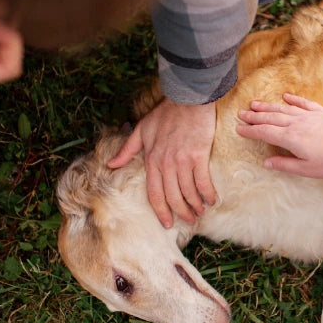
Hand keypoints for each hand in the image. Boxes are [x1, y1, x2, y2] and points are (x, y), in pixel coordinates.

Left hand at [108, 98, 216, 226]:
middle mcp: (166, 164)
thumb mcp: (141, 130)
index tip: (167, 223)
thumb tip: (111, 165)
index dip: (161, 211)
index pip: (155, 194)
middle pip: (172, 197)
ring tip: (200, 212)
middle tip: (188, 221)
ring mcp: (183, 161)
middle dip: (181, 213)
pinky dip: (208, 194)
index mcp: (151, 160)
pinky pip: (203, 182)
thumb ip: (127, 149)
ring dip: (195, 206)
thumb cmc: (166, 113)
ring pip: (188, 192)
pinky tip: (212, 200)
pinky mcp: (198, 156)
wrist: (188, 98)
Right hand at [236, 93, 322, 177]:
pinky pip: (302, 103)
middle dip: (254, 116)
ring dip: (268, 106)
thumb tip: (266, 163)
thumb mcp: (307, 169)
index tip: (239, 129)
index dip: (250, 131)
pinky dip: (292, 99)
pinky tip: (285, 96)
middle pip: (270, 118)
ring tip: (255, 104)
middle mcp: (296, 124)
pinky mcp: (321, 112)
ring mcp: (308, 116)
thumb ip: (285, 165)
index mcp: (290, 139)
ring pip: (283, 108)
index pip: (265, 133)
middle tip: (241, 114)